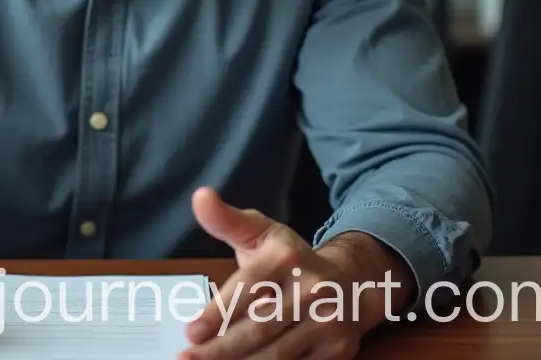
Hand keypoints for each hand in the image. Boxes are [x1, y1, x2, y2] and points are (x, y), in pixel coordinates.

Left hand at [181, 188, 411, 359]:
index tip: (192, 331)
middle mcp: (312, 289)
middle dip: (220, 348)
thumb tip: (200, 197)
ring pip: (276, 353)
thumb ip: (226, 220)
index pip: (248, 288)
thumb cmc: (291, 259)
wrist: (353, 283)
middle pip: (259, 327)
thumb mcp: (261, 232)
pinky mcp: (336, 351)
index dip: (218, 312)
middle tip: (188, 358)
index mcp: (288, 256)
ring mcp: (327, 322)